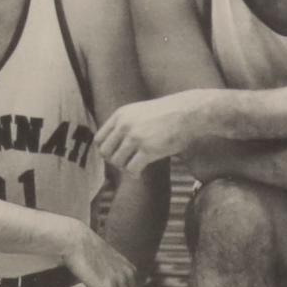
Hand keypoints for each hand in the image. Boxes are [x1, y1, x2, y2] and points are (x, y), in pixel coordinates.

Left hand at [89, 92, 208, 178]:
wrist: (187, 113)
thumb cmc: (166, 114)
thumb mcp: (139, 112)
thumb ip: (124, 125)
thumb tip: (112, 147)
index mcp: (120, 115)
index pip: (99, 139)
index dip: (106, 150)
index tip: (116, 155)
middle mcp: (124, 125)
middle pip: (105, 152)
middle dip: (114, 161)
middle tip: (125, 163)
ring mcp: (135, 137)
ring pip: (117, 162)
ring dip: (125, 168)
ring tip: (134, 167)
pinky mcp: (148, 149)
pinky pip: (131, 169)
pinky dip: (134, 174)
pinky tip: (139, 173)